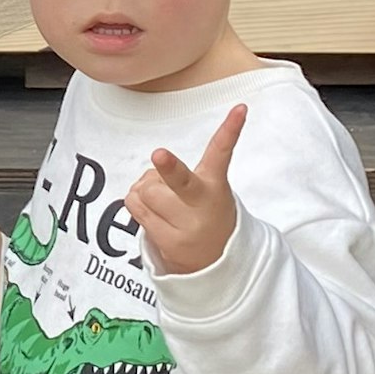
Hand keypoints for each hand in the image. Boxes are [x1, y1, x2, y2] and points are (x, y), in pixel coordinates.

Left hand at [130, 103, 249, 276]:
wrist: (215, 265)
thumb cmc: (204, 216)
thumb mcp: (206, 192)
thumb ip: (179, 176)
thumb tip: (150, 174)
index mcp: (214, 186)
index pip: (223, 152)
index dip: (230, 129)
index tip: (239, 109)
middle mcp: (201, 204)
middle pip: (180, 181)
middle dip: (168, 167)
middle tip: (159, 155)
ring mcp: (184, 225)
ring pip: (146, 189)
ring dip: (145, 188)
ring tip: (162, 200)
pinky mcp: (167, 241)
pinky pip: (135, 206)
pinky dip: (137, 202)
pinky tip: (152, 212)